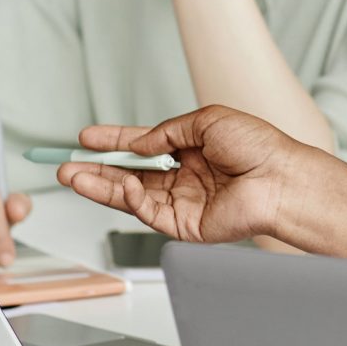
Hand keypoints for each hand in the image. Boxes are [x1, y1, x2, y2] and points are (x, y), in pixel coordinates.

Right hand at [59, 106, 312, 244]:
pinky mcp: (184, 225)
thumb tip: (138, 143)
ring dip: (100, 186)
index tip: (85, 138)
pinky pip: (148, 211)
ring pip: (131, 196)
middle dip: (96, 170)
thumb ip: (168, 132)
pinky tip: (119, 185)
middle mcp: (183, 177)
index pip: (143, 146)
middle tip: (66, 165)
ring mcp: (182, 202)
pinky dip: (130, 199)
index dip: (114, 142)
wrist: (280, 178)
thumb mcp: (207, 120)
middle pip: (129, 174)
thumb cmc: (258, 146)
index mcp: (190, 150)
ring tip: (73, 176)